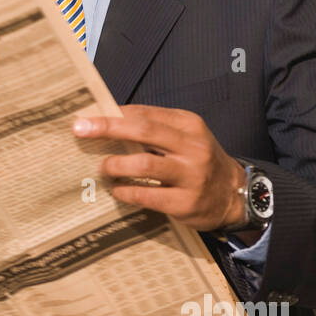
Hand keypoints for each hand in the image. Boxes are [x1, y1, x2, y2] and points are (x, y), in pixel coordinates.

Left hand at [72, 105, 247, 232]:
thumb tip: (108, 120)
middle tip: (80, 130)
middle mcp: (192, 147)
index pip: (145, 113)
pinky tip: (117, 190)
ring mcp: (191, 176)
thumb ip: (155, 128)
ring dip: (115, 165)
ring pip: (143, 165)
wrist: (234, 194)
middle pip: (143, 131)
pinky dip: (126, 192)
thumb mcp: (186, 137)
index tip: (87, 116)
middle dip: (107, 128)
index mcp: (189, 125)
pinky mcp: (186, 202)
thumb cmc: (199, 161)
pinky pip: (147, 196)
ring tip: (103, 168)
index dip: (113, 113)